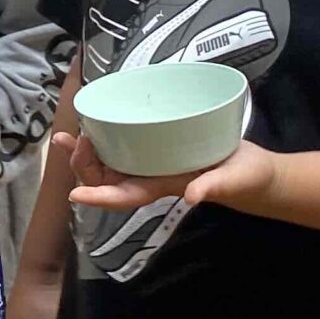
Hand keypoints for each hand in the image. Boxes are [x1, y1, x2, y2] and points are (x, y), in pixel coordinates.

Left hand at [61, 130, 278, 218]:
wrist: (254, 170)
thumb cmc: (245, 179)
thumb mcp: (233, 181)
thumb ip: (214, 188)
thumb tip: (192, 197)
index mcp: (163, 188)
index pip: (124, 197)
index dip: (99, 198)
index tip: (75, 194)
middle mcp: (150, 176)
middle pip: (107, 177)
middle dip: (84, 166)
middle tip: (76, 141)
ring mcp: (151, 161)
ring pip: (109, 161)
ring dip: (85, 152)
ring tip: (65, 137)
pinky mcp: (158, 144)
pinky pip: (124, 141)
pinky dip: (105, 134)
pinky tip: (92, 120)